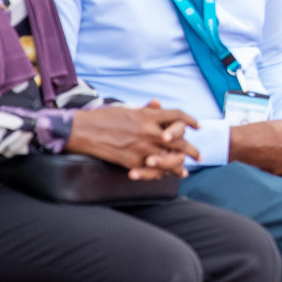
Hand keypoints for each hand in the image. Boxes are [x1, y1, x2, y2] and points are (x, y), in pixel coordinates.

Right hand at [66, 100, 200, 179]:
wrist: (83, 130)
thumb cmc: (104, 118)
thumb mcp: (127, 108)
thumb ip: (145, 110)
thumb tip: (158, 105)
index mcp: (148, 116)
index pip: (177, 116)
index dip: (190, 120)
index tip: (198, 126)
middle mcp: (149, 132)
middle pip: (179, 141)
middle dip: (191, 150)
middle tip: (199, 156)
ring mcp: (142, 148)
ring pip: (170, 159)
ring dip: (180, 165)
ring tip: (185, 170)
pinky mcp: (132, 162)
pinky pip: (152, 171)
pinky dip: (160, 174)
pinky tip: (166, 176)